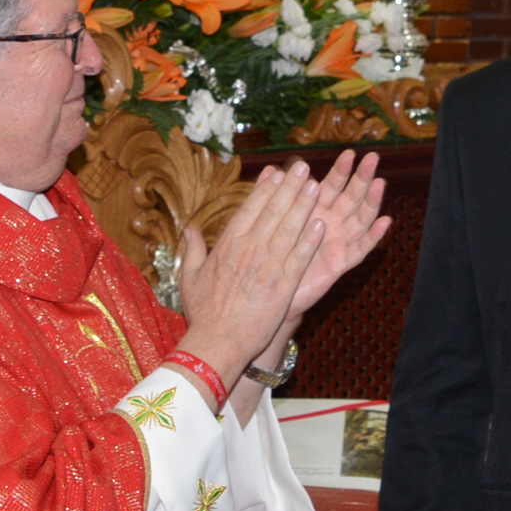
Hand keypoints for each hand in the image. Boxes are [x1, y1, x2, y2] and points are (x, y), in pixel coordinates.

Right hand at [172, 161, 325, 398]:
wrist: (218, 342)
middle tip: (302, 168)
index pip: (249, 209)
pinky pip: (299, 257)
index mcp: (226, 246)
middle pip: (273, 211)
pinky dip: (310, 240)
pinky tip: (321, 225)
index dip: (265, 189)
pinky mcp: (283, 285)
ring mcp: (267, 266)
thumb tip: (189, 229)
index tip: (276, 173)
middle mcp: (248, 250)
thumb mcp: (191, 277)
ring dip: (304, 206)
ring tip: (316, 186)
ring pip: (289, 229)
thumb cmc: (204, 313)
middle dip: (289, 187)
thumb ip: (193, 249)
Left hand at [282, 151, 389, 321]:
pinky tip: (385, 222)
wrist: (269, 290)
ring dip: (371, 201)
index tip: (349, 153)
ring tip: (380, 182)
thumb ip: (276, 196)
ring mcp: (338, 243)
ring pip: (359, 219)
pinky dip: (373, 236)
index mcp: (315, 210)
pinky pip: (359, 250)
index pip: (332, 185)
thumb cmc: (272, 253)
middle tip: (372, 158)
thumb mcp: (272, 220)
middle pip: (351, 197)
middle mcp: (331, 223)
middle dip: (362, 177)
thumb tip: (271, 167)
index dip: (341, 170)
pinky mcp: (340, 263)